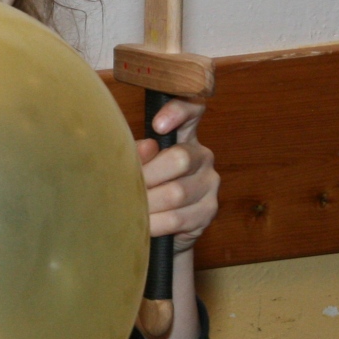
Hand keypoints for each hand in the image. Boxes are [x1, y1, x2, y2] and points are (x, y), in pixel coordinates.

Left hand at [137, 97, 219, 252]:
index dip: (178, 111)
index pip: (192, 109)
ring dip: (148, 203)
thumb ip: (139, 155)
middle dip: (148, 176)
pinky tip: (144, 225)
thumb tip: (147, 147)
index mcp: (184, 136)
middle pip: (180, 158)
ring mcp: (210, 184)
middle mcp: (203, 156)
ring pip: (176, 193)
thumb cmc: (146, 189)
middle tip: (128, 187)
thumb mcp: (138, 167)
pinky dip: (155, 223)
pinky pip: (178, 218)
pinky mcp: (208, 211)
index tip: (157, 125)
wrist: (160, 228)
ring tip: (131, 209)